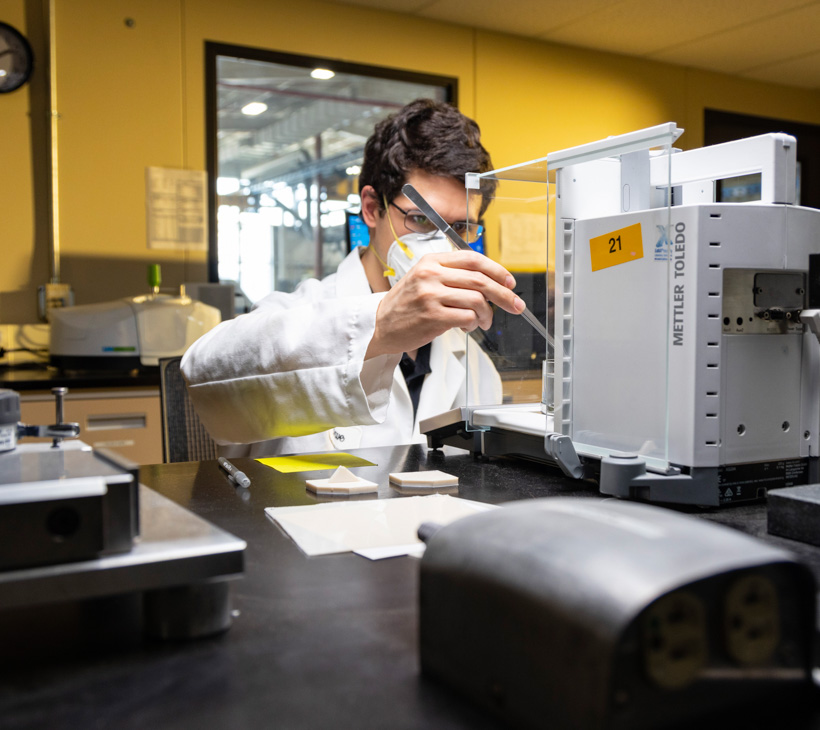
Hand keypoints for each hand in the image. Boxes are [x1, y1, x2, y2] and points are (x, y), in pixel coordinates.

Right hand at [365, 250, 524, 357]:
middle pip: (481, 280)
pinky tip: (468, 326)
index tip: (509, 282)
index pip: (473, 259)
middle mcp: (432, 275)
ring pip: (477, 301)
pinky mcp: (433, 316)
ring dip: (488, 314)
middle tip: (515, 305)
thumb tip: (488, 282)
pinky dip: (474, 323)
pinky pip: (467, 317)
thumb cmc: (406, 304)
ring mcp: (431, 295)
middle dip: (504, 294)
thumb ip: (451, 275)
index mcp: (432, 261)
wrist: (380, 324)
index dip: (496, 270)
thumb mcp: (424, 279)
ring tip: (484, 321)